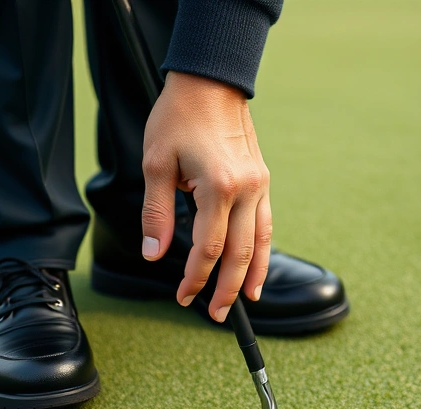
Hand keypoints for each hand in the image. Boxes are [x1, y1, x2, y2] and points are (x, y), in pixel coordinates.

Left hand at [139, 72, 271, 322]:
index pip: (207, 249)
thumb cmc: (178, 118)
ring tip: (246, 301)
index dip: (194, 278)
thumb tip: (155, 254)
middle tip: (215, 314)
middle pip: (239, 254)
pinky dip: (263, 250)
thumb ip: (156, 213)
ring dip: (253, 275)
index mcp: (218, 188)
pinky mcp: (262, 180)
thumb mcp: (156, 164)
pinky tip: (257, 266)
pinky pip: (265, 224)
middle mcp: (245, 190)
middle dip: (226, 289)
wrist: (211, 82)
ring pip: (260, 242)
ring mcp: (259, 185)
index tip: (182, 296)